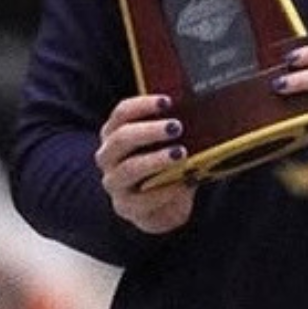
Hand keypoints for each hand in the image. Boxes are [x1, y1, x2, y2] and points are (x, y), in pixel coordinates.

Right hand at [95, 95, 194, 233]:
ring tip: (181, 154)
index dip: (142, 105)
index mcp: (115, 133)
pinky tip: (184, 182)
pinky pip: (143, 198)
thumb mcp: (168, 145)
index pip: (122, 113)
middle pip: (122, 138)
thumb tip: (199, 110)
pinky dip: (166, 189)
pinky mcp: (125, 206)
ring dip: (156, 159)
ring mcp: (114, 182)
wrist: (165, 206)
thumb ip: (174, 130)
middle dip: (150, 131)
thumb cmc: (166, 167)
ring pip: (129, 168)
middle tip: (176, 127)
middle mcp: (108, 156)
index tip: (167, 101)